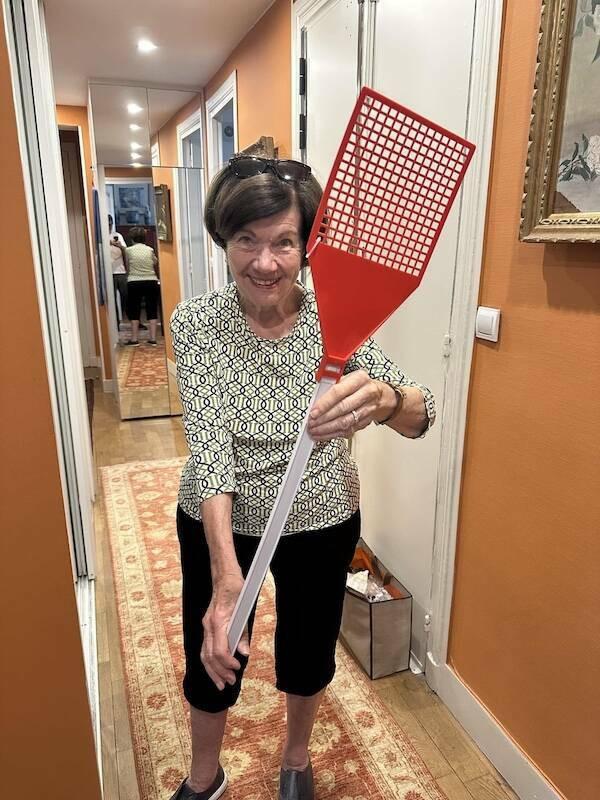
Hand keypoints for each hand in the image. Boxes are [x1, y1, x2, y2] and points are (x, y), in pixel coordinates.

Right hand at [201, 572, 249, 690]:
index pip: (219, 650)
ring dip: (212, 671)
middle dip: (219, 672)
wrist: (224, 577)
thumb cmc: (236, 589)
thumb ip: (243, 632)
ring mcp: (206, 626)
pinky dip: (209, 662)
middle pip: (209, 656)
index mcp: (218, 621)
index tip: (237, 668)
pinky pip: (205, 648)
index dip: (227, 663)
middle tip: (230, 682)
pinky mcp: (207, 627)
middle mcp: (208, 625)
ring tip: (221, 683)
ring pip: (204, 654)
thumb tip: (244, 652)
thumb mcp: (244, 608)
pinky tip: (215, 670)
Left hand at [308, 370, 395, 439]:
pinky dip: (334, 434)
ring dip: (327, 428)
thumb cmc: (359, 386)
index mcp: (359, 378)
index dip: (324, 403)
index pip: (339, 391)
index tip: (313, 411)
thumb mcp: (347, 378)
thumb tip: (314, 397)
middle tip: (311, 423)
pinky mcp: (366, 422)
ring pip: (345, 422)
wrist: (381, 396)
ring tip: (315, 430)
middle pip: (342, 408)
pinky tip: (324, 434)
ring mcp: (368, 409)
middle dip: (324, 418)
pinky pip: (348, 430)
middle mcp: (366, 393)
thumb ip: (331, 386)